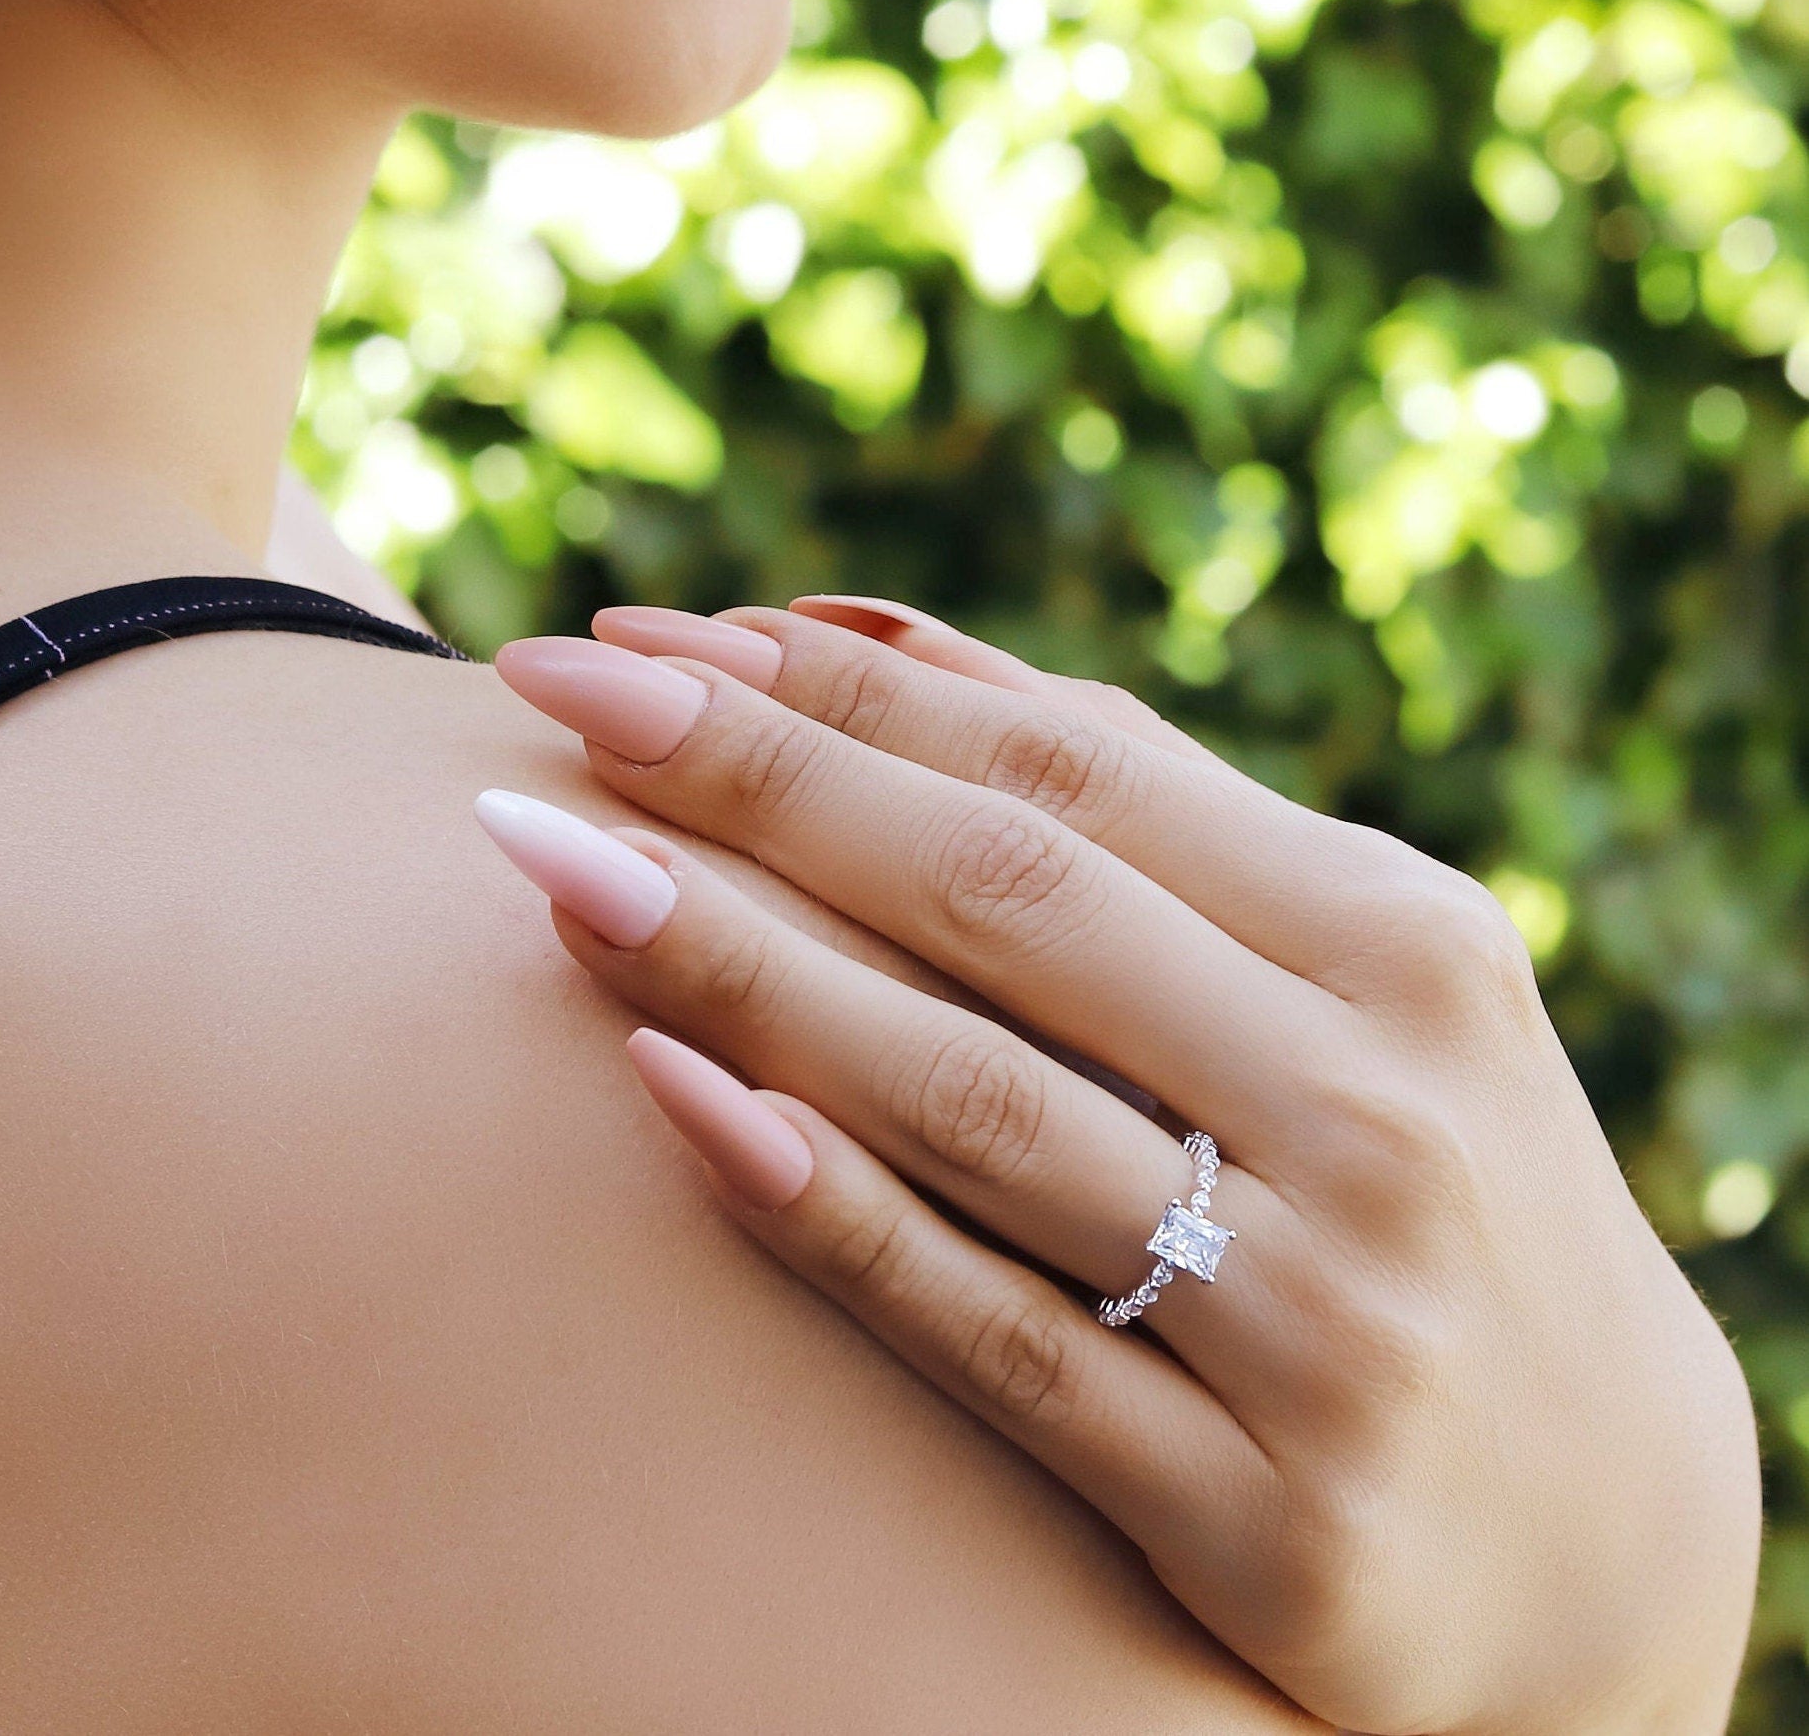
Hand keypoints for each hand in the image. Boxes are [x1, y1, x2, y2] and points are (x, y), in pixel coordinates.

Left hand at [476, 600, 1760, 1735]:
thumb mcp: (1345, 972)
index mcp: (1399, 940)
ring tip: (549, 862)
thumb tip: (851, 632)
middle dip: (758, 777)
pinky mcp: (1262, 1517)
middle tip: (555, 699)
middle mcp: (1373, 1108)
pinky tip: (672, 1103)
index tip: (646, 642)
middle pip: (1004, 895)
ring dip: (739, 964)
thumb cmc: (1415, 1171)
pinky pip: (996, 1343)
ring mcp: (1322, 1320)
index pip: (1072, 765)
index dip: (841, 690)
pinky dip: (831, 1215)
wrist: (1608, 1526)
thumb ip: (1130, 808)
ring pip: (971, 1097)